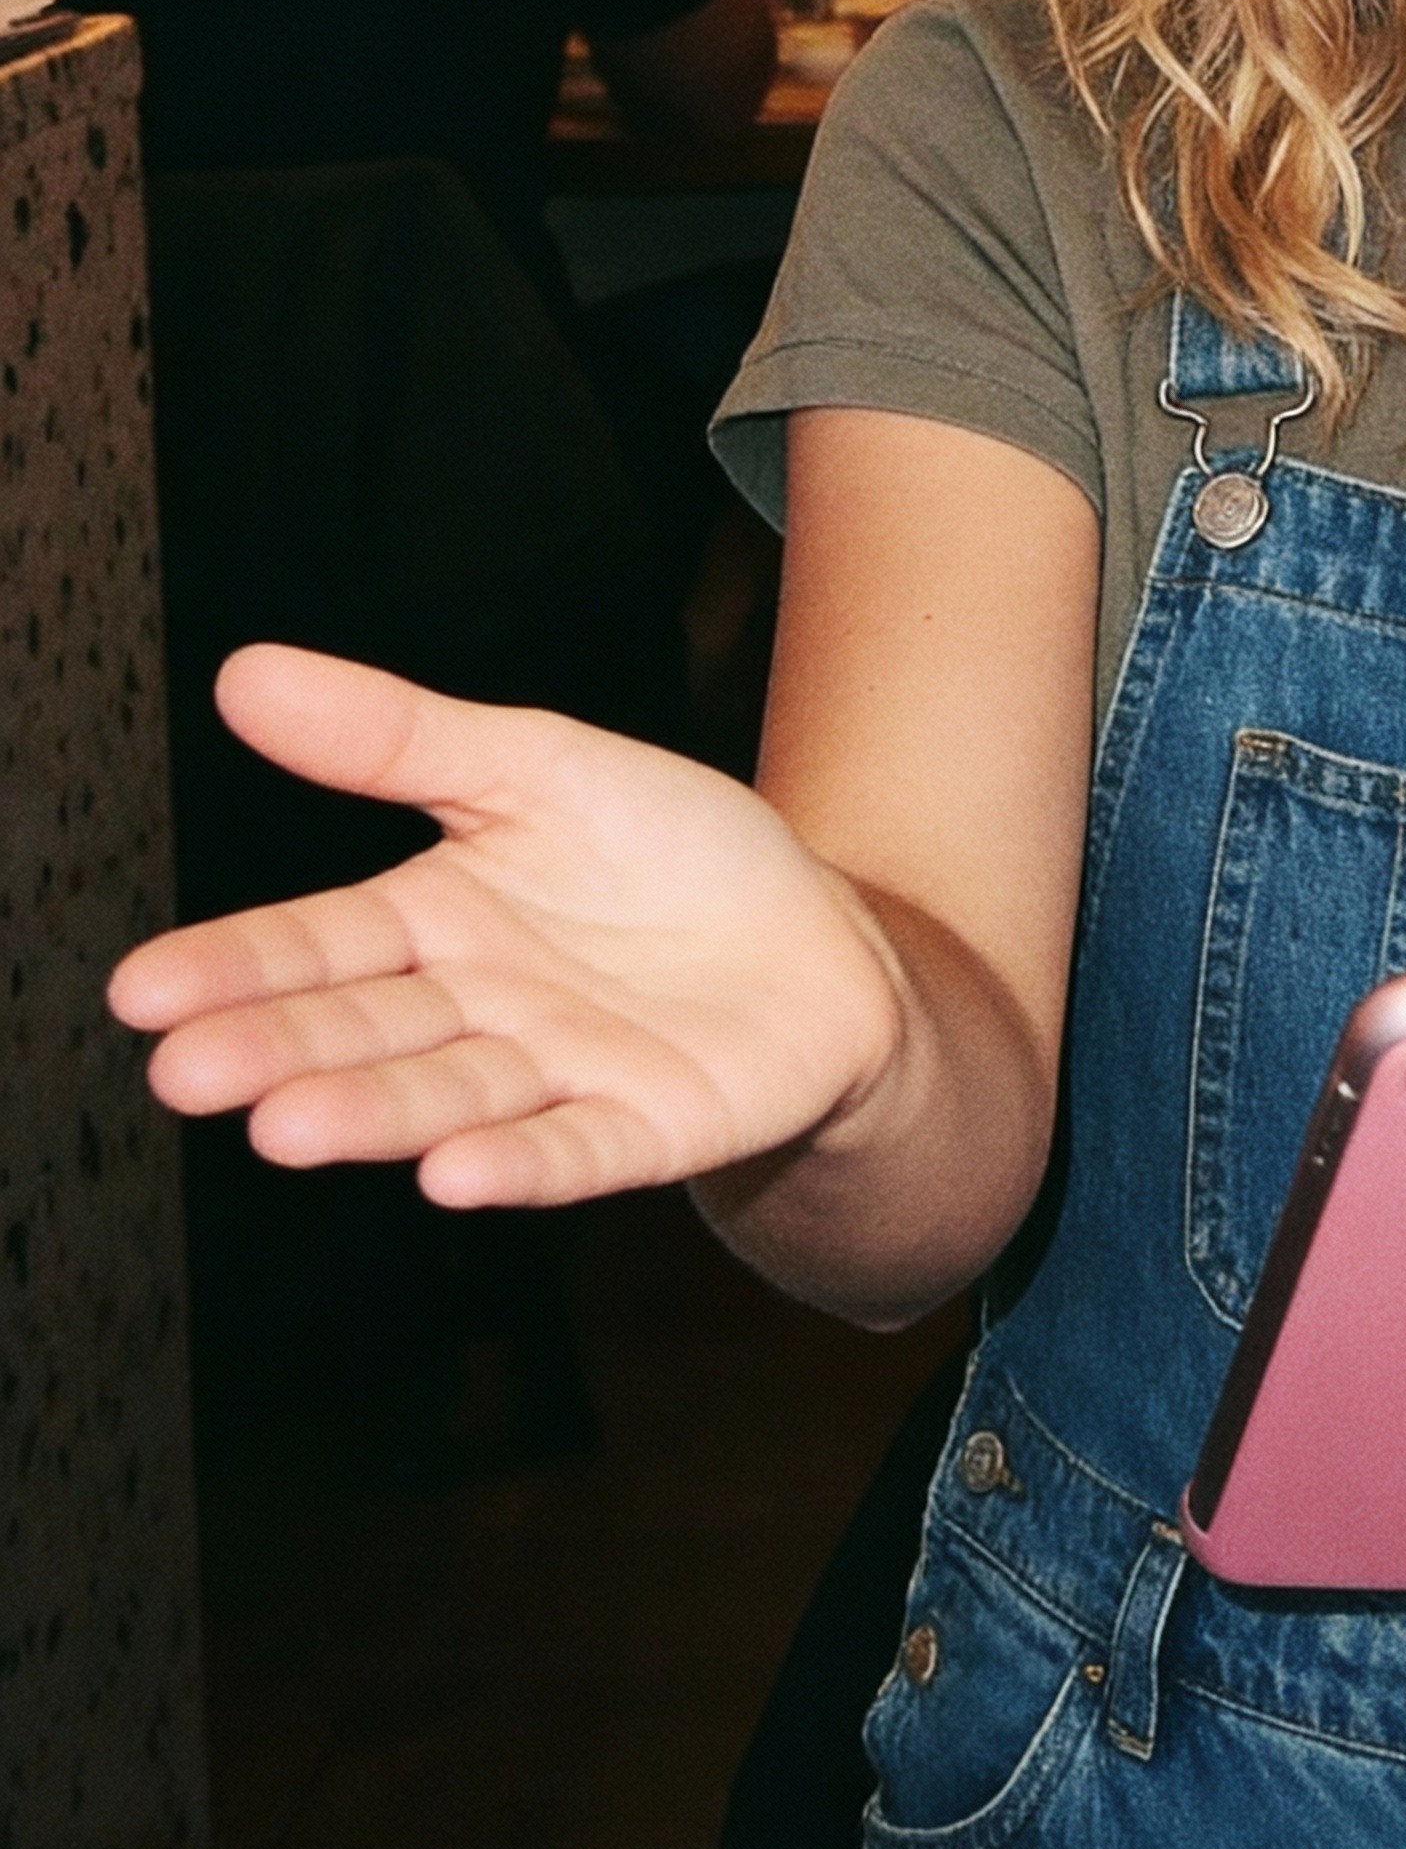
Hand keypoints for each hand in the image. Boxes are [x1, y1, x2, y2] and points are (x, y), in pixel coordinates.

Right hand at [108, 647, 904, 1210]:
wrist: (819, 934)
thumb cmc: (666, 851)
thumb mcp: (533, 764)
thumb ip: (394, 738)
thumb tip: (245, 673)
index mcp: (435, 921)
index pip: (316, 945)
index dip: (233, 967)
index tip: (142, 991)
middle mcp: (478, 1011)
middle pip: (363, 1029)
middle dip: (275, 1051)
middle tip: (184, 1072)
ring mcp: (558, 1075)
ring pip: (448, 1095)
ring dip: (371, 1115)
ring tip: (285, 1127)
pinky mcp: (645, 1125)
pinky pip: (573, 1148)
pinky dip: (517, 1162)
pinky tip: (454, 1175)